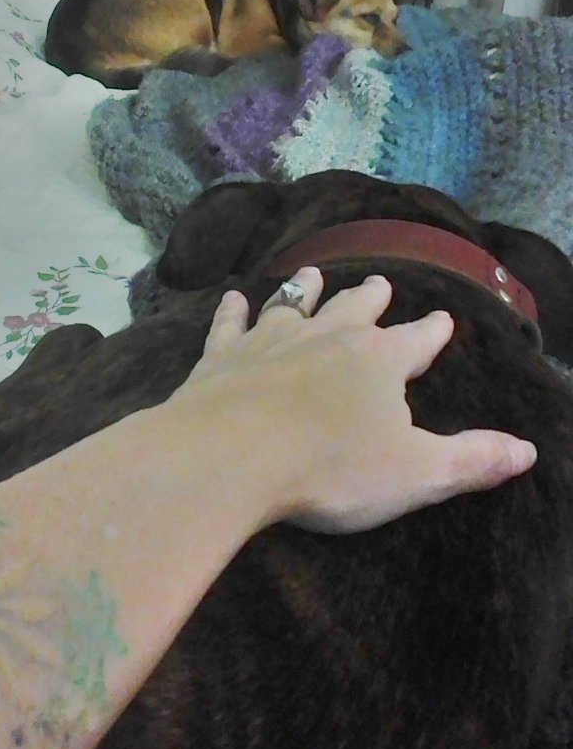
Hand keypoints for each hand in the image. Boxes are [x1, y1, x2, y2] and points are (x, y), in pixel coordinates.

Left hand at [177, 268, 536, 533]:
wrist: (228, 456)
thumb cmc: (329, 469)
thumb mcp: (415, 473)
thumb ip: (470, 460)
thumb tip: (526, 450)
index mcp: (379, 362)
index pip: (416, 340)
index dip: (432, 332)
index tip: (442, 319)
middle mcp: (327, 338)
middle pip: (355, 310)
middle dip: (372, 299)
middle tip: (380, 283)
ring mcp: (271, 341)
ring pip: (294, 305)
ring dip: (306, 291)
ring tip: (314, 274)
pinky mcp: (222, 357)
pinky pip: (230, 325)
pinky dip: (233, 311)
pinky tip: (232, 299)